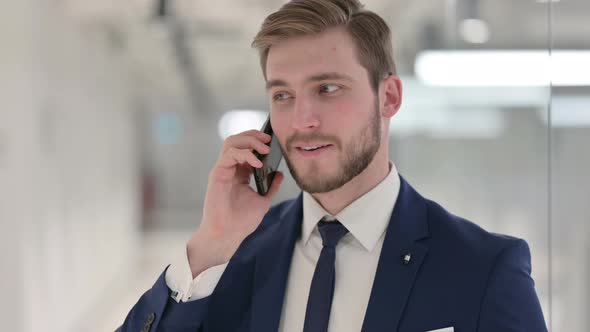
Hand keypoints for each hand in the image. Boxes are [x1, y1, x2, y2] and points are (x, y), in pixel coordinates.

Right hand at [186, 129, 283, 277]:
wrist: (227, 235)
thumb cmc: (241, 222)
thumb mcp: (263, 201)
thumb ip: (271, 186)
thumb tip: (280, 173)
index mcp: (239, 173)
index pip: (246, 148)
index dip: (258, 141)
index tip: (273, 141)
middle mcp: (230, 169)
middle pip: (238, 140)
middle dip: (254, 135)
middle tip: (269, 138)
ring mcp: (222, 170)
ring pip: (231, 142)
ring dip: (249, 141)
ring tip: (264, 148)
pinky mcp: (217, 174)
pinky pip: (229, 155)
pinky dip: (245, 154)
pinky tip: (257, 163)